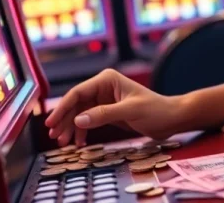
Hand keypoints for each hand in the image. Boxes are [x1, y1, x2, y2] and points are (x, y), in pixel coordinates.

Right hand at [45, 69, 184, 144]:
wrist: (172, 118)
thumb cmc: (155, 110)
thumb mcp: (130, 111)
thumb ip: (104, 114)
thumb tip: (78, 119)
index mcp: (107, 79)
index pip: (78, 93)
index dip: (62, 108)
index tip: (51, 123)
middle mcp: (103, 87)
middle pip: (76, 104)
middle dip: (64, 120)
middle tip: (55, 138)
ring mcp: (104, 100)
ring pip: (80, 113)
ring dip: (71, 128)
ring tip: (64, 143)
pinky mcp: (108, 112)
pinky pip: (89, 120)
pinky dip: (82, 131)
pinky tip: (79, 143)